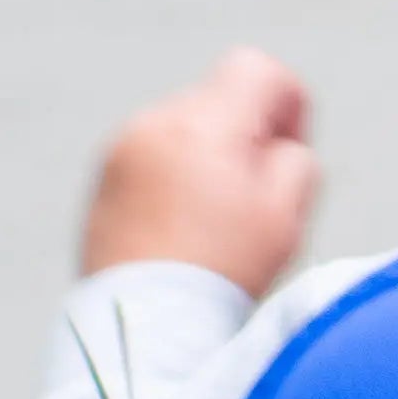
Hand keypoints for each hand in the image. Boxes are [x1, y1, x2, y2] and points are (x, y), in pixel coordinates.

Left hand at [80, 49, 321, 295]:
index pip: (256, 71)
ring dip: (205, 164)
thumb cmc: (219, 275)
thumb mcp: (285, 215)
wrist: (143, 328)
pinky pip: (150, 164)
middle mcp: (155, 125)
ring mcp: (121, 154)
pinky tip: (181, 238)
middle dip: (243, 140)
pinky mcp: (102, 186)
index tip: (287, 151)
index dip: (287, 105)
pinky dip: (171, 187)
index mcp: (203, 123)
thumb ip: (296, 160)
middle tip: (252, 204)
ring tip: (213, 229)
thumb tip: (279, 145)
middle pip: (218, 103)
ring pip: (183, 135)